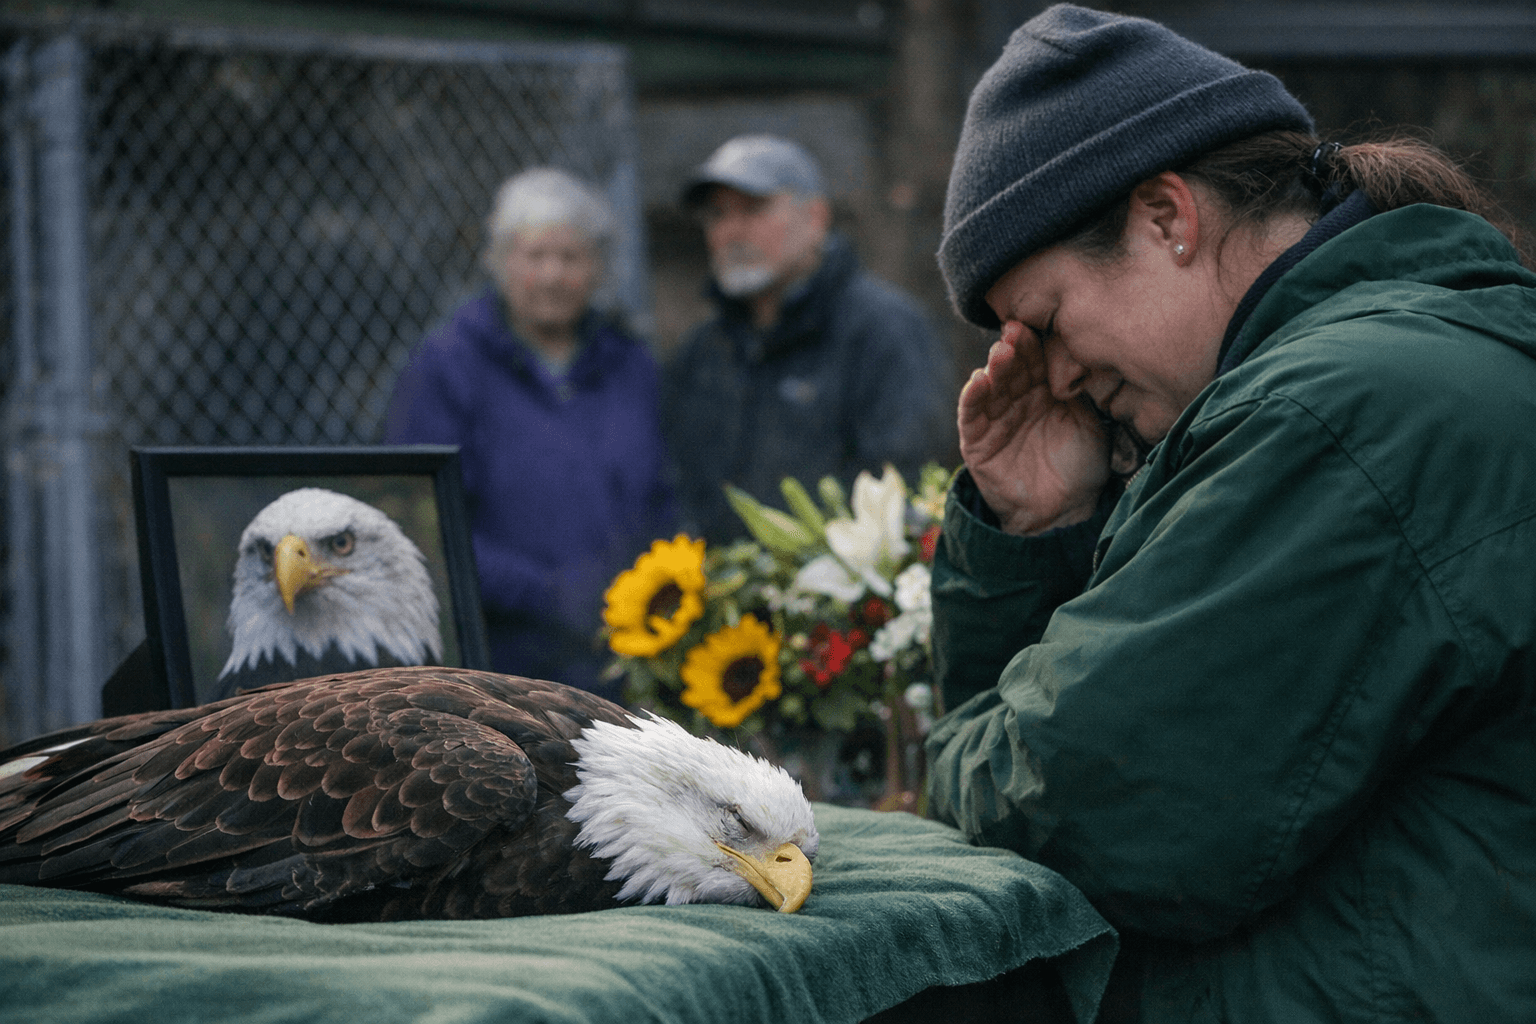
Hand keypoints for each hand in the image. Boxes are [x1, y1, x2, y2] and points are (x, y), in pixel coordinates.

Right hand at [958, 321, 1110, 534]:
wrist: (1066, 511)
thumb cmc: (1082, 466)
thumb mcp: (1090, 421)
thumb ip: (1082, 389)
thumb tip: (1080, 352)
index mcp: (1045, 391)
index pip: (1035, 359)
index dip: (1034, 343)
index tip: (1037, 326)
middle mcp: (1018, 400)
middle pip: (1011, 368)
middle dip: (1013, 349)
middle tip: (1016, 332)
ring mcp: (995, 420)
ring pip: (991, 386)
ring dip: (994, 368)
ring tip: (1001, 354)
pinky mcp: (976, 442)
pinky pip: (970, 415)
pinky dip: (972, 397)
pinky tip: (978, 380)